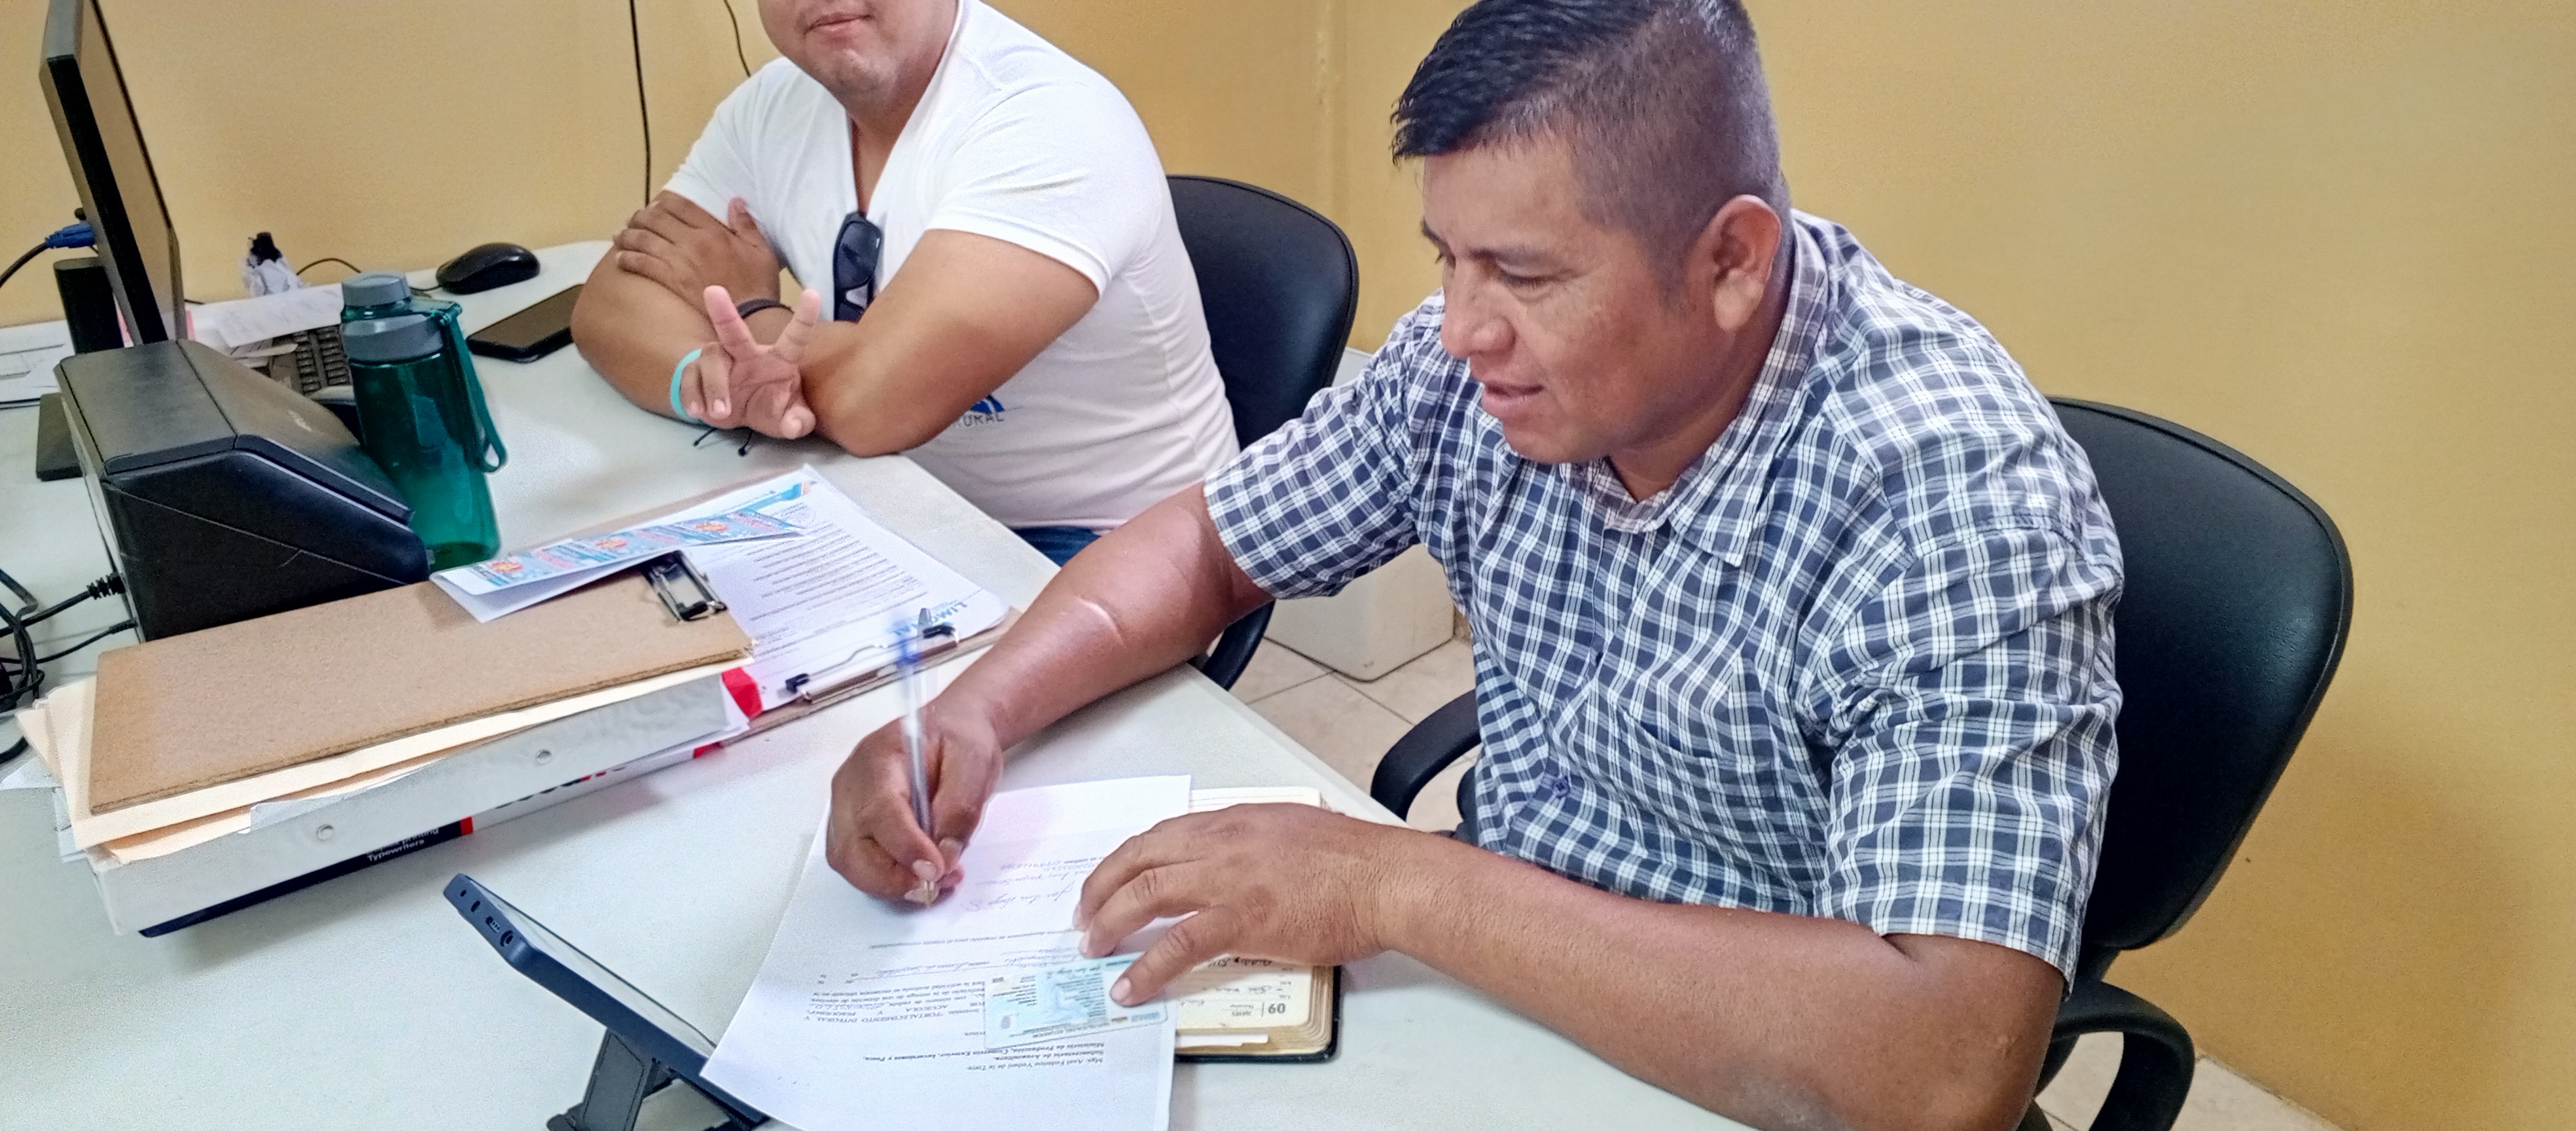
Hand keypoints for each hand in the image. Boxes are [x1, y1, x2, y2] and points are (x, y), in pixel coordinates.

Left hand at [613, 193, 779, 304]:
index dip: (664, 202)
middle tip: (633, 219)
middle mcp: (692, 241)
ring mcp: (679, 260)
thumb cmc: (757, 284)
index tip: (656, 205)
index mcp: (713, 231)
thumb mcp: (761, 249)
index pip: (681, 206)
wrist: (748, 316)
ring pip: (643, 239)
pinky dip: (627, 259)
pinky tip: (619, 259)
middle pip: (656, 219)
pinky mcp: (670, 280)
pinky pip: (641, 264)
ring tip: (620, 235)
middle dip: (641, 216)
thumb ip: (746, 224)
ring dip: (627, 235)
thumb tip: (735, 201)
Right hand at [682, 285, 819, 436]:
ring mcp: (719, 359)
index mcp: (779, 359)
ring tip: (720, 413)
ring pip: (711, 361)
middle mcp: (747, 352)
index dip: (804, 318)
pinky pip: (689, 378)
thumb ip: (797, 422)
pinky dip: (692, 395)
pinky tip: (698, 411)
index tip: (813, 294)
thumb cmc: (768, 407)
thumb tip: (795, 425)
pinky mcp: (695, 371)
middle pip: (734, 331)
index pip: (795, 337)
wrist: (733, 413)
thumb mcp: (786, 420)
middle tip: (713, 291)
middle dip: (724, 312)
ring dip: (714, 387)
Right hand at [824, 703, 1005, 904]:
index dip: (905, 847)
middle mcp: (851, 784)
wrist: (951, 729)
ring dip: (890, 884)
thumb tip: (944, 856)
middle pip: (852, 846)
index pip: (880, 810)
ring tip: (935, 883)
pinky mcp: (852, 827)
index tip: (934, 870)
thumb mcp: (974, 761)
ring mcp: (845, 807)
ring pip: (849, 862)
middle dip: (892, 878)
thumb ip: (960, 808)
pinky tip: (920, 877)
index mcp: (879, 757)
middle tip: (935, 886)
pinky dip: (887, 880)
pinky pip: (857, 864)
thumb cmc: (958, 738)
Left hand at [1075, 805, 1423, 1005]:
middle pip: (1139, 859)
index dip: (1124, 861)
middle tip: (1084, 918)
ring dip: (1110, 923)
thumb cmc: (1353, 859)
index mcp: (1233, 820)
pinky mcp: (1241, 918)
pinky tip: (1131, 985)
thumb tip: (1232, 862)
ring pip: (1146, 894)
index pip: (1160, 835)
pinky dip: (1147, 967)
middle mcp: (1221, 841)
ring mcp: (1227, 879)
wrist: (1384, 877)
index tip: (1107, 882)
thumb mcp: (1292, 829)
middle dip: (1101, 889)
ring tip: (1093, 948)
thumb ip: (1253, 841)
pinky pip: (1178, 945)